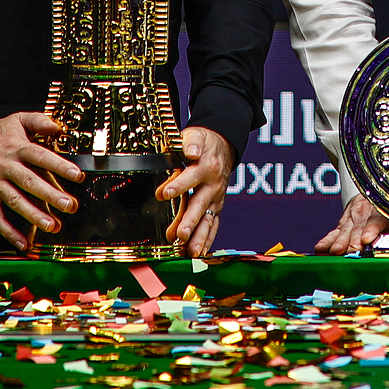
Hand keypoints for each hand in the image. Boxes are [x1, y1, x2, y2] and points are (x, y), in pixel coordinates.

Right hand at [0, 112, 82, 250]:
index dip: (59, 166)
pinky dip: (8, 232)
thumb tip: (57, 126)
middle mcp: (5, 167)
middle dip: (50, 195)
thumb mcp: (17, 120)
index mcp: (16, 147)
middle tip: (69, 205)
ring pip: (15, 201)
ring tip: (52, 225)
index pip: (40, 157)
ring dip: (34, 215)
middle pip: (29, 182)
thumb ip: (38, 121)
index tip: (77, 175)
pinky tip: (23, 243)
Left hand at [157, 127, 232, 256]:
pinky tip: (199, 253)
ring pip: (208, 220)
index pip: (191, 177)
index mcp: (205, 166)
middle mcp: (213, 185)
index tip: (164, 194)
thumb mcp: (196, 136)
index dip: (178, 185)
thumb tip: (189, 152)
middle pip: (200, 205)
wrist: (224, 146)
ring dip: (200, 237)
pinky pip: (213, 225)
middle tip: (180, 235)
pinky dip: (207, 240)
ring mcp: (216, 198)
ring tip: (191, 251)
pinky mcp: (217, 207)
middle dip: (190, 221)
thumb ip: (191, 143)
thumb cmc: (204, 142)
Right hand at [315, 194, 388, 253]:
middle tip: (351, 250)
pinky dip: (327, 239)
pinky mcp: (343, 222)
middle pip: (359, 226)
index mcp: (383, 211)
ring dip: (340, 241)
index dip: (371, 229)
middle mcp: (365, 212)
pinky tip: (320, 248)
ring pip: (346, 229)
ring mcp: (352, 216)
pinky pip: (334, 231)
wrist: (374, 192)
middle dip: (354, 239)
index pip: (377, 220)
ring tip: (335, 251)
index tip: (366, 239)